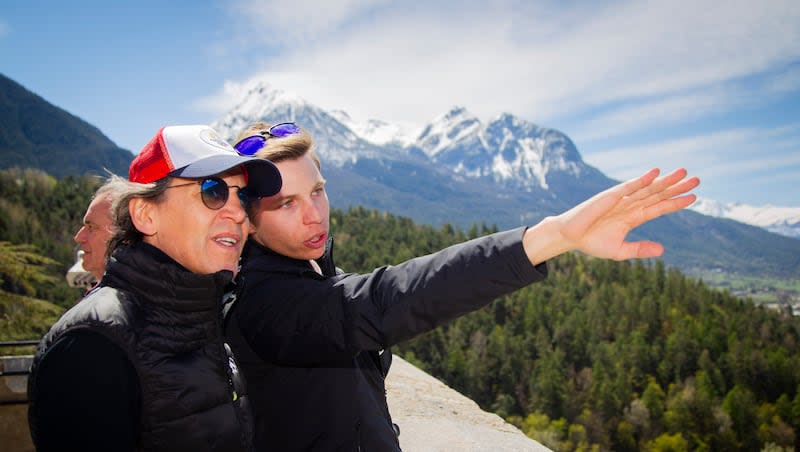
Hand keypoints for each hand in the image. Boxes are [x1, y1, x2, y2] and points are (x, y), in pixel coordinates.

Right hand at [523, 168, 699, 263]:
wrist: (571, 237)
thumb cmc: (592, 242)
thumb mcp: (620, 251)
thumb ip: (640, 249)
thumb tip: (663, 251)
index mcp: (633, 217)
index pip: (659, 207)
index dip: (676, 202)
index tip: (694, 198)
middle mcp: (630, 205)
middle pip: (658, 194)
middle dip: (677, 187)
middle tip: (697, 180)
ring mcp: (621, 199)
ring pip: (648, 188)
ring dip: (666, 180)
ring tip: (684, 172)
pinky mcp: (609, 196)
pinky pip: (629, 186)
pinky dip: (642, 179)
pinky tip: (656, 173)